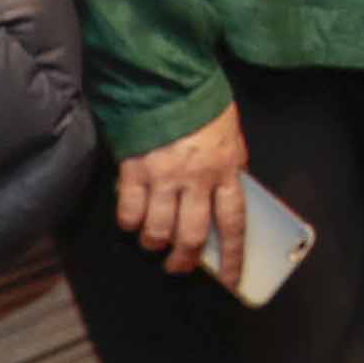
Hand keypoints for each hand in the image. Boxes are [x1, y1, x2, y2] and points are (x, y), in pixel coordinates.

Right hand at [116, 103, 248, 277]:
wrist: (169, 81)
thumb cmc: (204, 109)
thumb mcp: (230, 139)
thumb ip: (229, 171)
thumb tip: (225, 201)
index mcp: (227, 169)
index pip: (234, 223)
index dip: (232, 257)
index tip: (231, 281)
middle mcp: (197, 178)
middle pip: (191, 236)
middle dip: (184, 260)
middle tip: (178, 265)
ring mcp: (164, 175)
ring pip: (157, 230)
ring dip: (155, 243)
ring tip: (154, 241)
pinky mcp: (134, 170)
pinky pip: (129, 212)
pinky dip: (130, 223)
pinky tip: (133, 220)